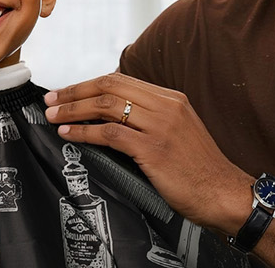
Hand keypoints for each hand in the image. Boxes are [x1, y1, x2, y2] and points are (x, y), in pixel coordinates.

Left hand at [44, 73, 251, 230]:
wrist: (223, 193)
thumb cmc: (198, 170)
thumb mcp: (178, 132)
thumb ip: (151, 119)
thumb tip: (112, 115)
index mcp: (171, 99)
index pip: (121, 80)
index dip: (88, 84)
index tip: (66, 92)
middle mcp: (166, 106)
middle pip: (110, 87)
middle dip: (75, 92)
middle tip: (51, 100)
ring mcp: (160, 126)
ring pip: (106, 106)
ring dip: (74, 110)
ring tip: (53, 116)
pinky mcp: (154, 148)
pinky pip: (110, 133)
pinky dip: (84, 131)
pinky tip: (69, 133)